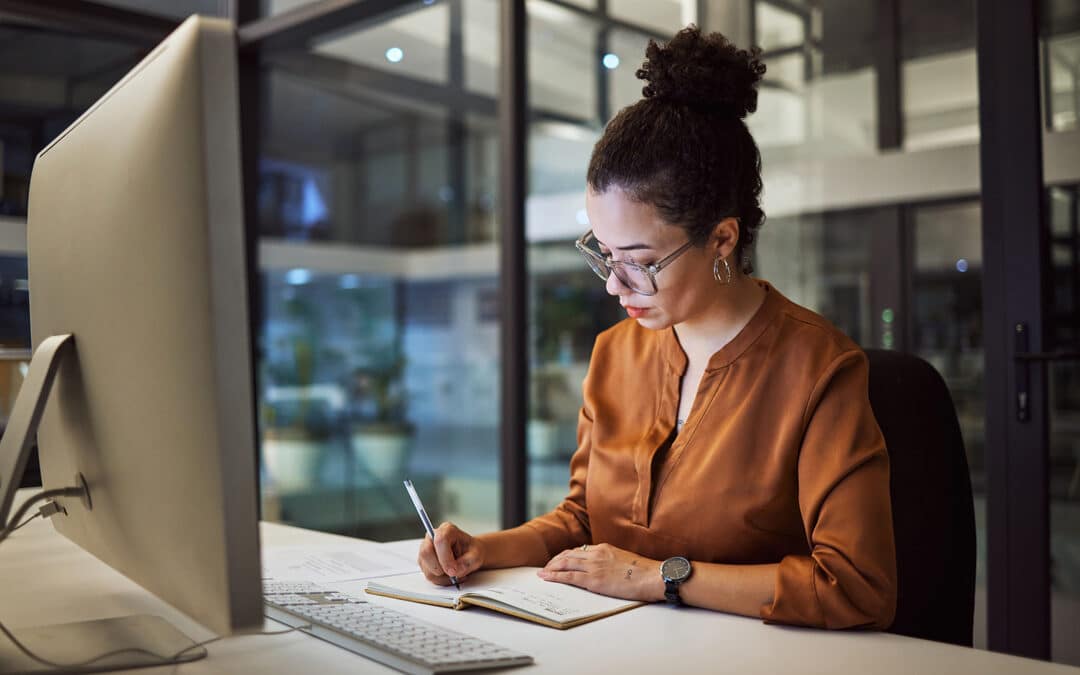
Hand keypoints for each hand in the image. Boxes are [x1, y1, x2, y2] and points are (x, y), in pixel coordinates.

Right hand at [417, 522, 484, 585]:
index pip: (440, 541)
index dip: (445, 558)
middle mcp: (433, 537)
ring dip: (442, 577)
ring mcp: (426, 550)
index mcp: (447, 530)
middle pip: (426, 552)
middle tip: (453, 574)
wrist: (469, 555)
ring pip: (426, 567)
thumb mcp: (476, 555)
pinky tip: (450, 576)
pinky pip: (428, 575)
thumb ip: (467, 562)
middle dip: (440, 568)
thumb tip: (455, 571)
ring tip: (455, 575)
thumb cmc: (471, 551)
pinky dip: (440, 580)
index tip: (453, 570)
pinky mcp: (424, 562)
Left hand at [537, 543, 663, 601]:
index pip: (580, 550)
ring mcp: (594, 566)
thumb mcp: (626, 560)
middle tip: (547, 566)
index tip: (560, 559)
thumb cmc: (645, 572)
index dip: (567, 555)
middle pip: (569, 555)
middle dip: (555, 561)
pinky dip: (555, 576)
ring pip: (565, 563)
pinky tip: (547, 577)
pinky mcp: (594, 580)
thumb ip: (613, 561)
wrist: (654, 576)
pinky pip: (569, 577)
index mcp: (605, 548)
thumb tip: (608, 568)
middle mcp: (596, 554)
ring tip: (543, 573)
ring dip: (551, 568)